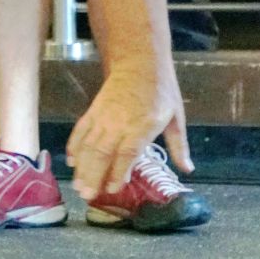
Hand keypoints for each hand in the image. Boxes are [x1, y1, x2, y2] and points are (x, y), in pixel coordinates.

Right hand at [66, 70, 192, 200]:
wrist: (139, 61)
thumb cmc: (161, 90)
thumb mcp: (177, 116)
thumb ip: (179, 145)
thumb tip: (188, 169)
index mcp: (144, 124)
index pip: (128, 152)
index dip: (118, 172)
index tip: (112, 189)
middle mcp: (120, 121)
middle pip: (103, 152)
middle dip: (93, 175)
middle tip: (87, 196)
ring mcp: (104, 116)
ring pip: (88, 144)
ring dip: (82, 167)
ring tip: (78, 186)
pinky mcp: (93, 111)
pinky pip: (80, 131)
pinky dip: (74, 146)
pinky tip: (71, 162)